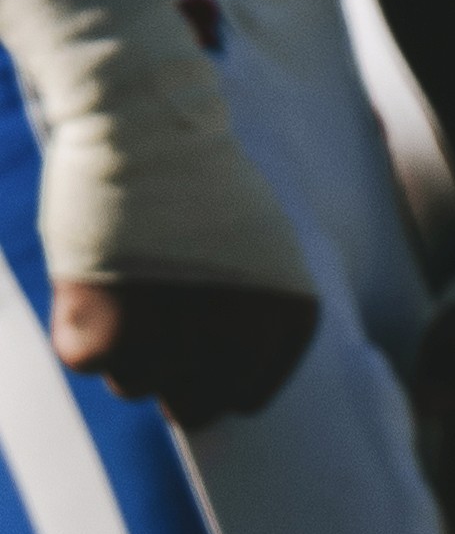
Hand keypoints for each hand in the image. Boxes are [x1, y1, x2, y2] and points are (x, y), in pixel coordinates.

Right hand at [0, 0, 323, 423]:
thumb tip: (220, 408)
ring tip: (142, 266)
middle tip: (168, 298)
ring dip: (132, 341)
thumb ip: (249, 331)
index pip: (253, 395)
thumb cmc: (207, 184)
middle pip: (197, 407)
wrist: (148, 126)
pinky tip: (104, 266)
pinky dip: (86, 322)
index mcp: (288, 326)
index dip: (225, 357)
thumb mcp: (262, 254)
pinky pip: (90, 361)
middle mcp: (234, 350)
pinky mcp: (97, 343)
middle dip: (179, 363)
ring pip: (137, 385)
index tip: (214, 306)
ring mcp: (164, 352)